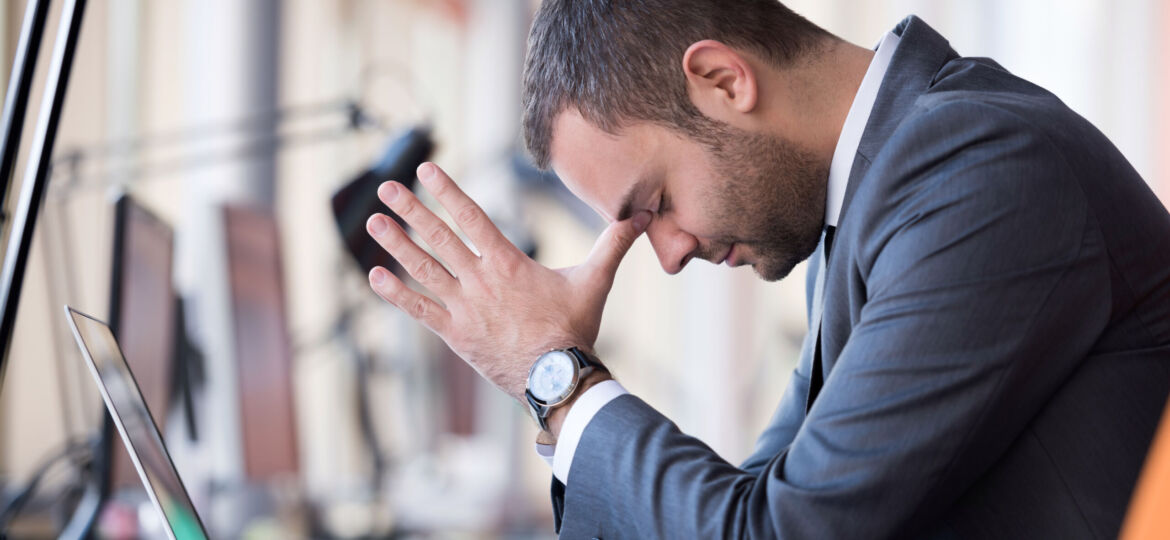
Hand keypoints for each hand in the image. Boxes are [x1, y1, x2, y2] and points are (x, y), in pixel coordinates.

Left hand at [365, 163, 649, 401]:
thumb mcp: (595, 280)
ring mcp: (463, 307)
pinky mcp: (455, 334)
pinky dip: (396, 293)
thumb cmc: (575, 329)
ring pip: (423, 268)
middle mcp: (479, 280)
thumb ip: (613, 244)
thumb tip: (641, 215)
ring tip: (374, 221)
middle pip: (439, 237)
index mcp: (507, 262)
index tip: (426, 170)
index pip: (472, 216)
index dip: (447, 190)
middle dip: (411, 209)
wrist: (557, 377)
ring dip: (396, 243)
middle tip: (387, 187)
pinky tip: (374, 277)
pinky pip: (419, 310)